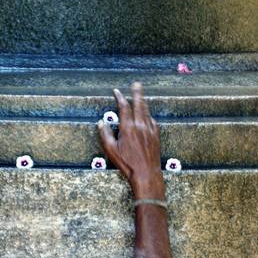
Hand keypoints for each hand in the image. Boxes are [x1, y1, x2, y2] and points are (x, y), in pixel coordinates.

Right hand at [98, 82, 164, 198]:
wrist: (146, 173)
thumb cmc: (127, 163)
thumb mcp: (111, 150)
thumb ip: (105, 134)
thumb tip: (101, 123)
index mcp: (128, 128)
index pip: (124, 107)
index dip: (120, 97)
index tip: (117, 91)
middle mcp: (140, 126)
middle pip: (139, 104)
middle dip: (137, 93)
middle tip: (136, 84)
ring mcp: (150, 130)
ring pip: (147, 111)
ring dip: (143, 102)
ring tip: (141, 95)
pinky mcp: (156, 135)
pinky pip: (152, 121)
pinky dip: (148, 115)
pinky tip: (147, 115)